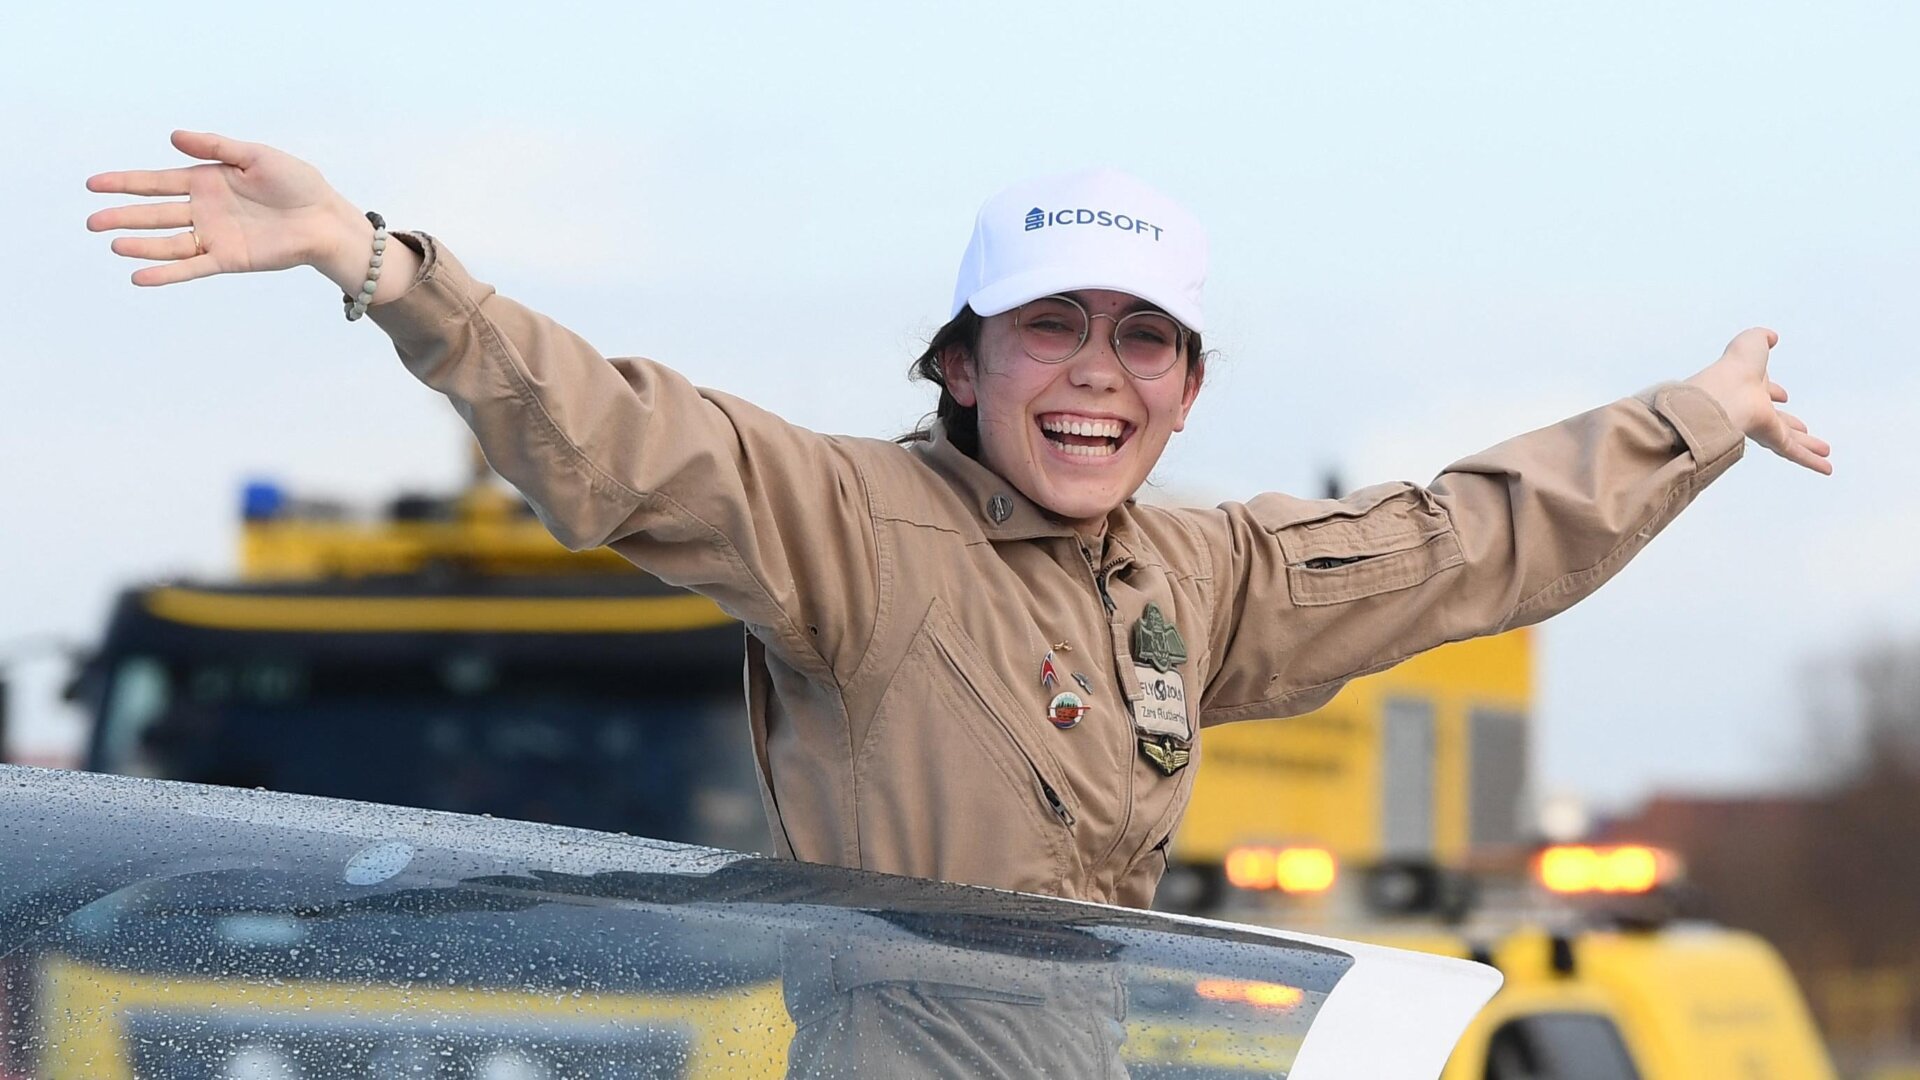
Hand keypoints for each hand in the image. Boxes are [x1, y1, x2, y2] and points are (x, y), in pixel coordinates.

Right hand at [87, 130, 367, 287]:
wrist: (325, 219)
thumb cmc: (297, 183)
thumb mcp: (255, 156)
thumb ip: (215, 147)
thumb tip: (172, 136)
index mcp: (206, 181)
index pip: (156, 182)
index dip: (125, 183)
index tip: (94, 184)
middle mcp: (204, 210)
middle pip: (155, 214)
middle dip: (123, 216)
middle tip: (92, 220)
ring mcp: (214, 236)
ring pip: (168, 242)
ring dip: (141, 245)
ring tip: (113, 244)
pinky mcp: (229, 259)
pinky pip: (192, 267)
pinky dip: (167, 273)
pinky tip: (140, 276)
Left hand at [1684, 328, 1832, 474]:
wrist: (1726, 392)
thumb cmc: (1735, 367)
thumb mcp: (1751, 342)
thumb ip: (1761, 338)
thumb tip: (1771, 337)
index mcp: (1749, 384)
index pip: (1763, 390)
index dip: (1773, 391)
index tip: (1782, 395)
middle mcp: (1755, 407)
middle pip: (1778, 419)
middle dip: (1791, 423)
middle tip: (1804, 429)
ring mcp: (1763, 426)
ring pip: (1789, 439)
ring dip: (1808, 445)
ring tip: (1825, 451)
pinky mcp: (1771, 439)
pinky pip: (1794, 452)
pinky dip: (1811, 461)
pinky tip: (1827, 469)